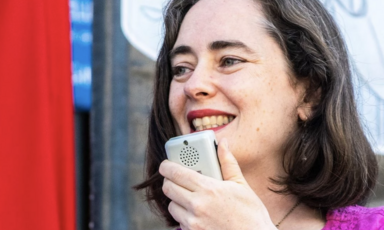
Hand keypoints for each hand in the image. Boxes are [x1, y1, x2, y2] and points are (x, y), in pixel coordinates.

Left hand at [159, 138, 276, 229]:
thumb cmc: (251, 214)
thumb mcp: (241, 185)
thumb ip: (228, 162)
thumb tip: (223, 143)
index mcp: (209, 189)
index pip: (176, 173)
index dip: (166, 166)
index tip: (165, 165)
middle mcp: (197, 206)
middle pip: (168, 188)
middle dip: (170, 181)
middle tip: (177, 179)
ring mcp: (193, 223)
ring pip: (171, 206)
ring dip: (177, 200)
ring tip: (191, 197)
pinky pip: (179, 222)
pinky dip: (184, 216)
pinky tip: (197, 213)